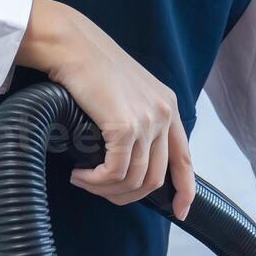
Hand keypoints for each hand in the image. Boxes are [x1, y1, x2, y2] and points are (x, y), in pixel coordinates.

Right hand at [16, 0, 194, 219]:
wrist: (70, 43)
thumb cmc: (88, 65)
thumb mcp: (124, 92)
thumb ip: (134, 118)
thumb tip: (125, 156)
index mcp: (168, 106)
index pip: (185, 159)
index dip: (185, 191)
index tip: (180, 212)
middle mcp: (164, 113)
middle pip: (156, 177)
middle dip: (128, 195)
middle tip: (101, 192)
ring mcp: (147, 119)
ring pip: (135, 179)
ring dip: (106, 189)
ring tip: (84, 180)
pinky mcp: (125, 125)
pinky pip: (116, 171)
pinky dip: (97, 181)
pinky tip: (81, 175)